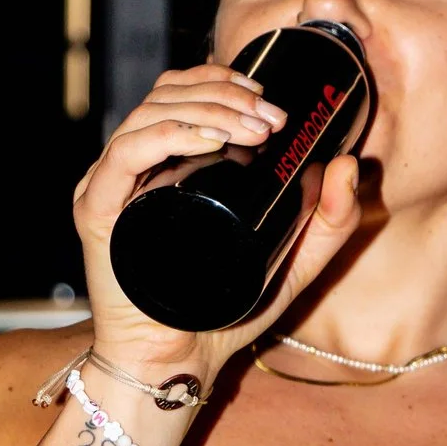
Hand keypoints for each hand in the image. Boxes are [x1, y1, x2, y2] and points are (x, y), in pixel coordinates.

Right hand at [73, 65, 365, 397]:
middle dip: (226, 93)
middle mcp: (133, 169)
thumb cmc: (224, 316)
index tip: (268, 94)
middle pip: (167, 96)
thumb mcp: (295, 264)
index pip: (182, 95)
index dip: (223, 79)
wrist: (179, 365)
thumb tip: (348, 163)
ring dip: (208, 107)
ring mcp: (111, 187)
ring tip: (254, 125)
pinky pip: (126, 154)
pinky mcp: (99, 212)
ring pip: (150, 114)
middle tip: (271, 115)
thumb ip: (329, 222)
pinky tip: (211, 137)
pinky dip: (171, 135)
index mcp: (164, 166)